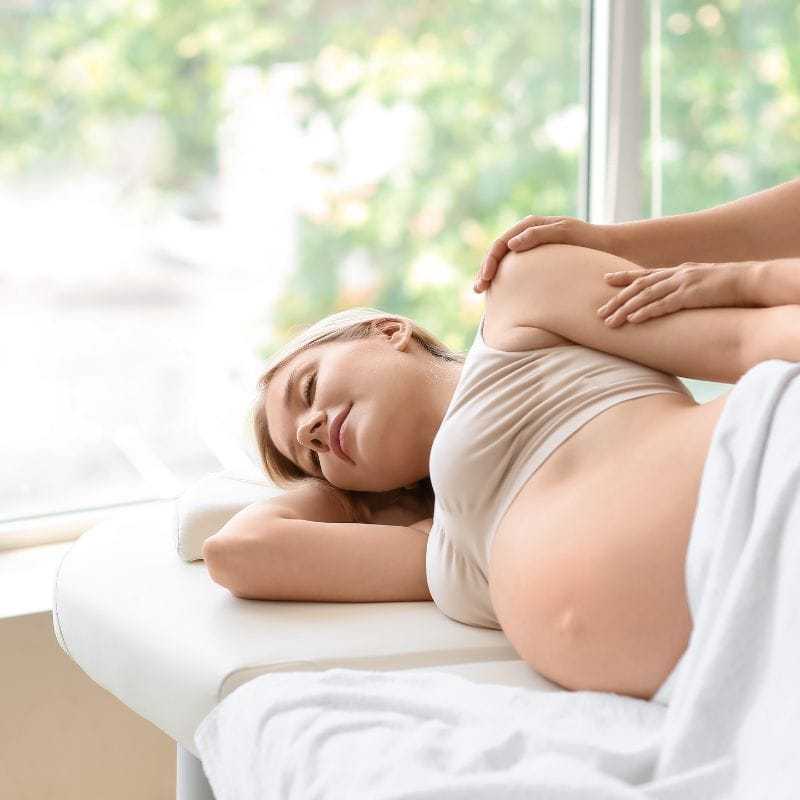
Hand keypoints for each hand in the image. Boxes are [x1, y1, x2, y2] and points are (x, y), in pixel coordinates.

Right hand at [473, 215, 612, 292]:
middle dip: (485, 270)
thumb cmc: (591, 241)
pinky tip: (498, 294)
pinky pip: (515, 271)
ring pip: (504, 263)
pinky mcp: (537, 262)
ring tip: (481, 293)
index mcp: (530, 225)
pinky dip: (504, 281)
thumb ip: (539, 235)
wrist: (610, 249)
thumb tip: (511, 245)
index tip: (486, 279)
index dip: (490, 261)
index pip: (501, 243)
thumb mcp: (567, 233)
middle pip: (498, 253)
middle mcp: (527, 236)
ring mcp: (531, 250)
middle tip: (478, 290)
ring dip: (490, 277)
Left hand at [596, 261, 755, 327]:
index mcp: (678, 271)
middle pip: (638, 286)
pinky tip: (632, 320)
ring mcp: (682, 283)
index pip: (644, 274)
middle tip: (598, 312)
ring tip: (609, 321)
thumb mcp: (702, 285)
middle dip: (616, 300)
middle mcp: (676, 274)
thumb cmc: (729, 287)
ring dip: (625, 309)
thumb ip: (685, 290)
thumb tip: (675, 301)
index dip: (623, 276)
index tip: (605, 279)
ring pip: (645, 296)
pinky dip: (646, 312)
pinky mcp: (690, 295)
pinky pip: (663, 305)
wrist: (751, 280)